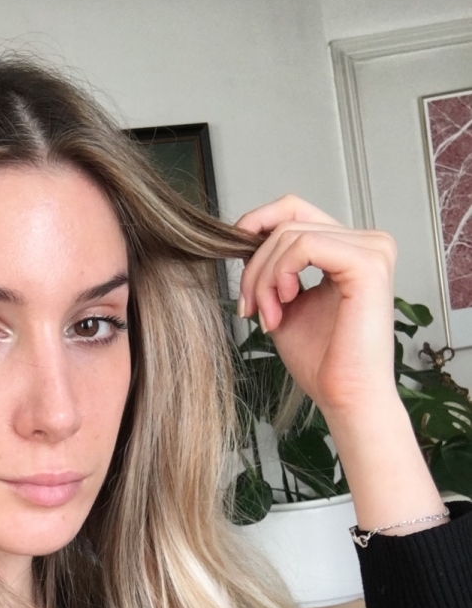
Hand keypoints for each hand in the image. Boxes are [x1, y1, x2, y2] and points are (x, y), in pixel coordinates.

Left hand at [235, 194, 398, 422]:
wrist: (345, 397)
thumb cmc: (322, 361)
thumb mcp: (284, 303)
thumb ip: (272, 270)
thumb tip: (244, 237)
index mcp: (350, 248)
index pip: (295, 210)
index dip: (256, 224)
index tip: (234, 260)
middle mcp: (368, 242)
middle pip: (288, 221)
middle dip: (255, 266)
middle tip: (249, 308)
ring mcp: (372, 249)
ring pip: (290, 234)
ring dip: (263, 278)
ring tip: (266, 316)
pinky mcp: (368, 263)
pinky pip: (304, 246)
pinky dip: (280, 275)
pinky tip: (282, 306)